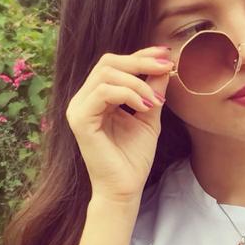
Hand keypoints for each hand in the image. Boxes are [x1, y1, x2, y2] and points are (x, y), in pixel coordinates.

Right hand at [66, 47, 172, 204]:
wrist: (125, 189)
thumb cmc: (133, 158)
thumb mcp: (149, 117)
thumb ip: (152, 91)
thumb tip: (165, 65)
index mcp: (97, 97)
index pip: (115, 64)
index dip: (140, 55)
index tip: (166, 55)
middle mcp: (84, 99)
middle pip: (108, 62)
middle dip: (140, 62)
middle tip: (166, 68)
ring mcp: (78, 108)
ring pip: (106, 74)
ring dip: (137, 82)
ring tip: (155, 100)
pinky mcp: (79, 120)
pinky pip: (103, 92)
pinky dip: (128, 94)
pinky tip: (144, 107)